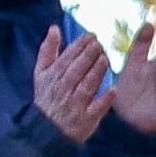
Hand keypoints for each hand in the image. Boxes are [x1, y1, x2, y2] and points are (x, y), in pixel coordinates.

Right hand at [29, 25, 113, 142]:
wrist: (45, 128)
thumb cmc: (47, 96)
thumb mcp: (42, 73)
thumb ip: (48, 50)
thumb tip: (54, 28)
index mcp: (53, 77)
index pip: (67, 58)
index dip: (79, 46)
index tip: (91, 36)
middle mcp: (63, 90)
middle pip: (76, 71)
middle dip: (87, 56)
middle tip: (99, 44)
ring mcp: (75, 105)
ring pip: (85, 87)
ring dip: (95, 73)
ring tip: (104, 59)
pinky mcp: (85, 119)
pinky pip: (95, 109)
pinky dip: (103, 100)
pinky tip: (113, 90)